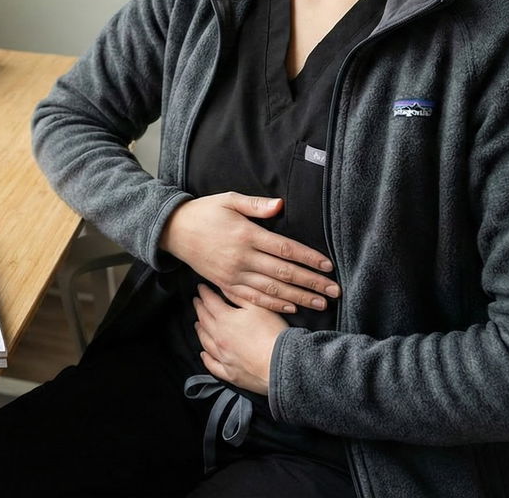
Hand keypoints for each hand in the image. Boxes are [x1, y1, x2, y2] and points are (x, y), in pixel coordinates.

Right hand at [158, 191, 340, 313]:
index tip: (328, 266)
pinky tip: (290, 308)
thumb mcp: (229, 199)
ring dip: (299, 298)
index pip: (285, 249)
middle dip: (312, 283)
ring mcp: (233, 274)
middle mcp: (242, 258)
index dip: (309, 258)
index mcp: (247, 235)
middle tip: (334, 291)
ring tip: (320, 304)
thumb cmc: (205, 211)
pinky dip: (273, 304)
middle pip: (284, 273)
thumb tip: (281, 205)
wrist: (174, 231)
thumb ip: (256, 204)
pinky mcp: (225, 284)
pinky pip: (253, 298)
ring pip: (272, 290)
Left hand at [193, 283, 287, 394]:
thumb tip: (225, 287)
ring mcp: (223, 356)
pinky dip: (206, 358)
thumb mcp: (258, 307)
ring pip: (205, 341)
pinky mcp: (230, 373)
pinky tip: (204, 354)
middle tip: (197, 302)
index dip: (204, 293)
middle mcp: (220, 338)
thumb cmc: (273, 334)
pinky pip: (212, 365)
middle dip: (199, 309)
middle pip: (204, 320)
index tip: (201, 288)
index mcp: (225, 320)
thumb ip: (240, 296)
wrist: (282, 364)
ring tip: (198, 324)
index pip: (210, 302)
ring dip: (200, 331)